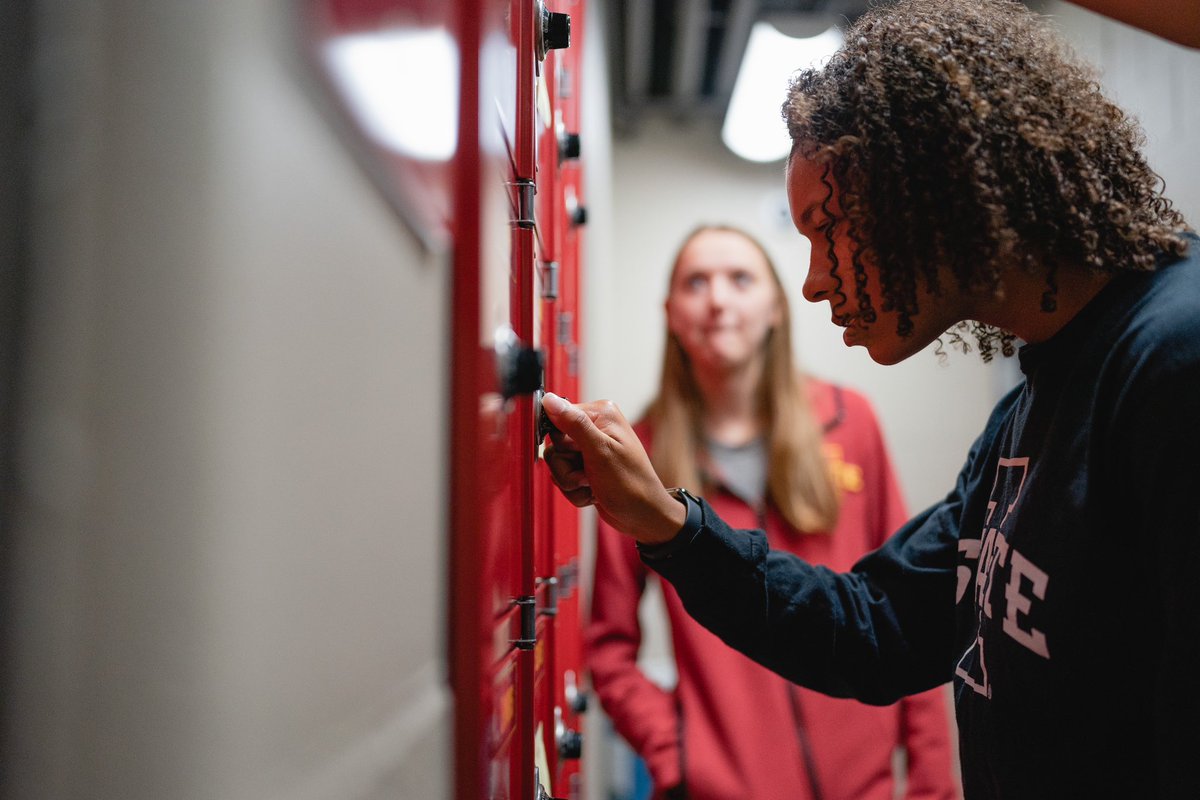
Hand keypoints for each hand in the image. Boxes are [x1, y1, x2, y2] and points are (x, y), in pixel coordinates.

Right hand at [541, 392, 685, 544]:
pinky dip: (576, 491)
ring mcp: (590, 450)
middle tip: (587, 475)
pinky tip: (593, 492)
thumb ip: (574, 424)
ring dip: (571, 482)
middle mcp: (594, 428)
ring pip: (557, 465)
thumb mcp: (600, 452)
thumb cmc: (631, 484)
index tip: (576, 455)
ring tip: (592, 485)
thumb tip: (549, 400)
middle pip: (554, 444)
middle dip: (566, 468)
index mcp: (601, 414)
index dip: (561, 442)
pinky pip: (564, 478)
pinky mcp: (586, 468)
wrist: (643, 517)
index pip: (558, 417)